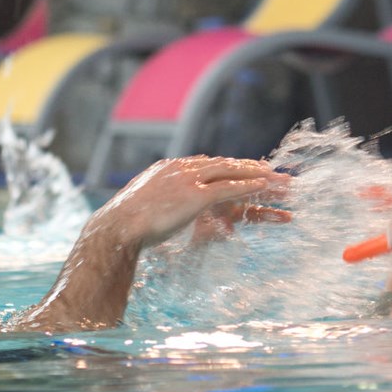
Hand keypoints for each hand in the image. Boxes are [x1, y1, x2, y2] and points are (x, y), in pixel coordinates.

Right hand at [102, 156, 289, 247]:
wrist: (116, 227)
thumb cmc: (125, 223)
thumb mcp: (143, 204)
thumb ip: (159, 200)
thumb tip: (163, 207)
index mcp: (167, 168)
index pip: (205, 163)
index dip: (227, 165)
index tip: (242, 166)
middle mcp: (180, 168)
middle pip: (222, 164)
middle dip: (247, 166)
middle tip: (269, 168)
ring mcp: (188, 180)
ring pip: (230, 172)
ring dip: (255, 174)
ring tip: (275, 176)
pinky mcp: (195, 195)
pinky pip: (228, 188)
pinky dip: (248, 186)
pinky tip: (264, 187)